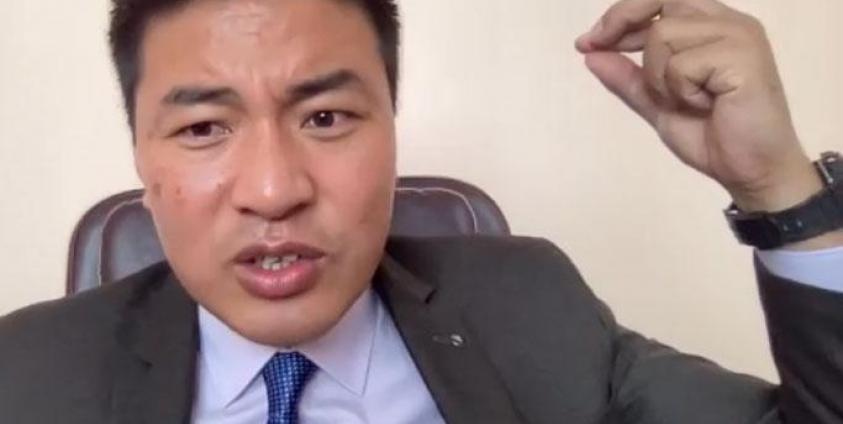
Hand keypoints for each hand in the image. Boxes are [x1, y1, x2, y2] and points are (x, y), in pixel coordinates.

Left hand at [576, 0, 822, 212]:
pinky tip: (707, 105)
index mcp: (712, 25)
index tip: (587, 42)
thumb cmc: (712, 136)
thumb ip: (627, 78)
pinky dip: (680, 90)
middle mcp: (727, 21)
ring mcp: (738, 35)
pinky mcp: (743, 56)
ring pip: (662, 33)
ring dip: (658, 75)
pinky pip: (681, 64)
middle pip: (660, 1)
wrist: (750, 171)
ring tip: (688, 100)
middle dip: (621, 23)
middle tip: (594, 46)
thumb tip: (589, 53)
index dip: (621, 14)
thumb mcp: (657, 103)